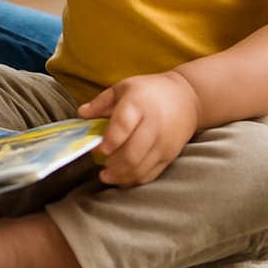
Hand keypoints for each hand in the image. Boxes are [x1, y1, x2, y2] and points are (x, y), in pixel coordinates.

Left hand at [78, 71, 199, 186]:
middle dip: (114, 166)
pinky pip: (152, 174)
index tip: (98, 149)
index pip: (123, 126)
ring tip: (107, 176)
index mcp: (137, 105)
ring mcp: (163, 143)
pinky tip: (123, 179)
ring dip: (122, 176)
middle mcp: (153, 125)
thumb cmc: (149, 91)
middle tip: (101, 169)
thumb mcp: (123, 88)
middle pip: (132, 153)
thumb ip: (101, 102)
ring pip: (141, 167)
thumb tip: (81, 113)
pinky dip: (135, 180)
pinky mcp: (170, 156)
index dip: (110, 141)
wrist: (187, 98)